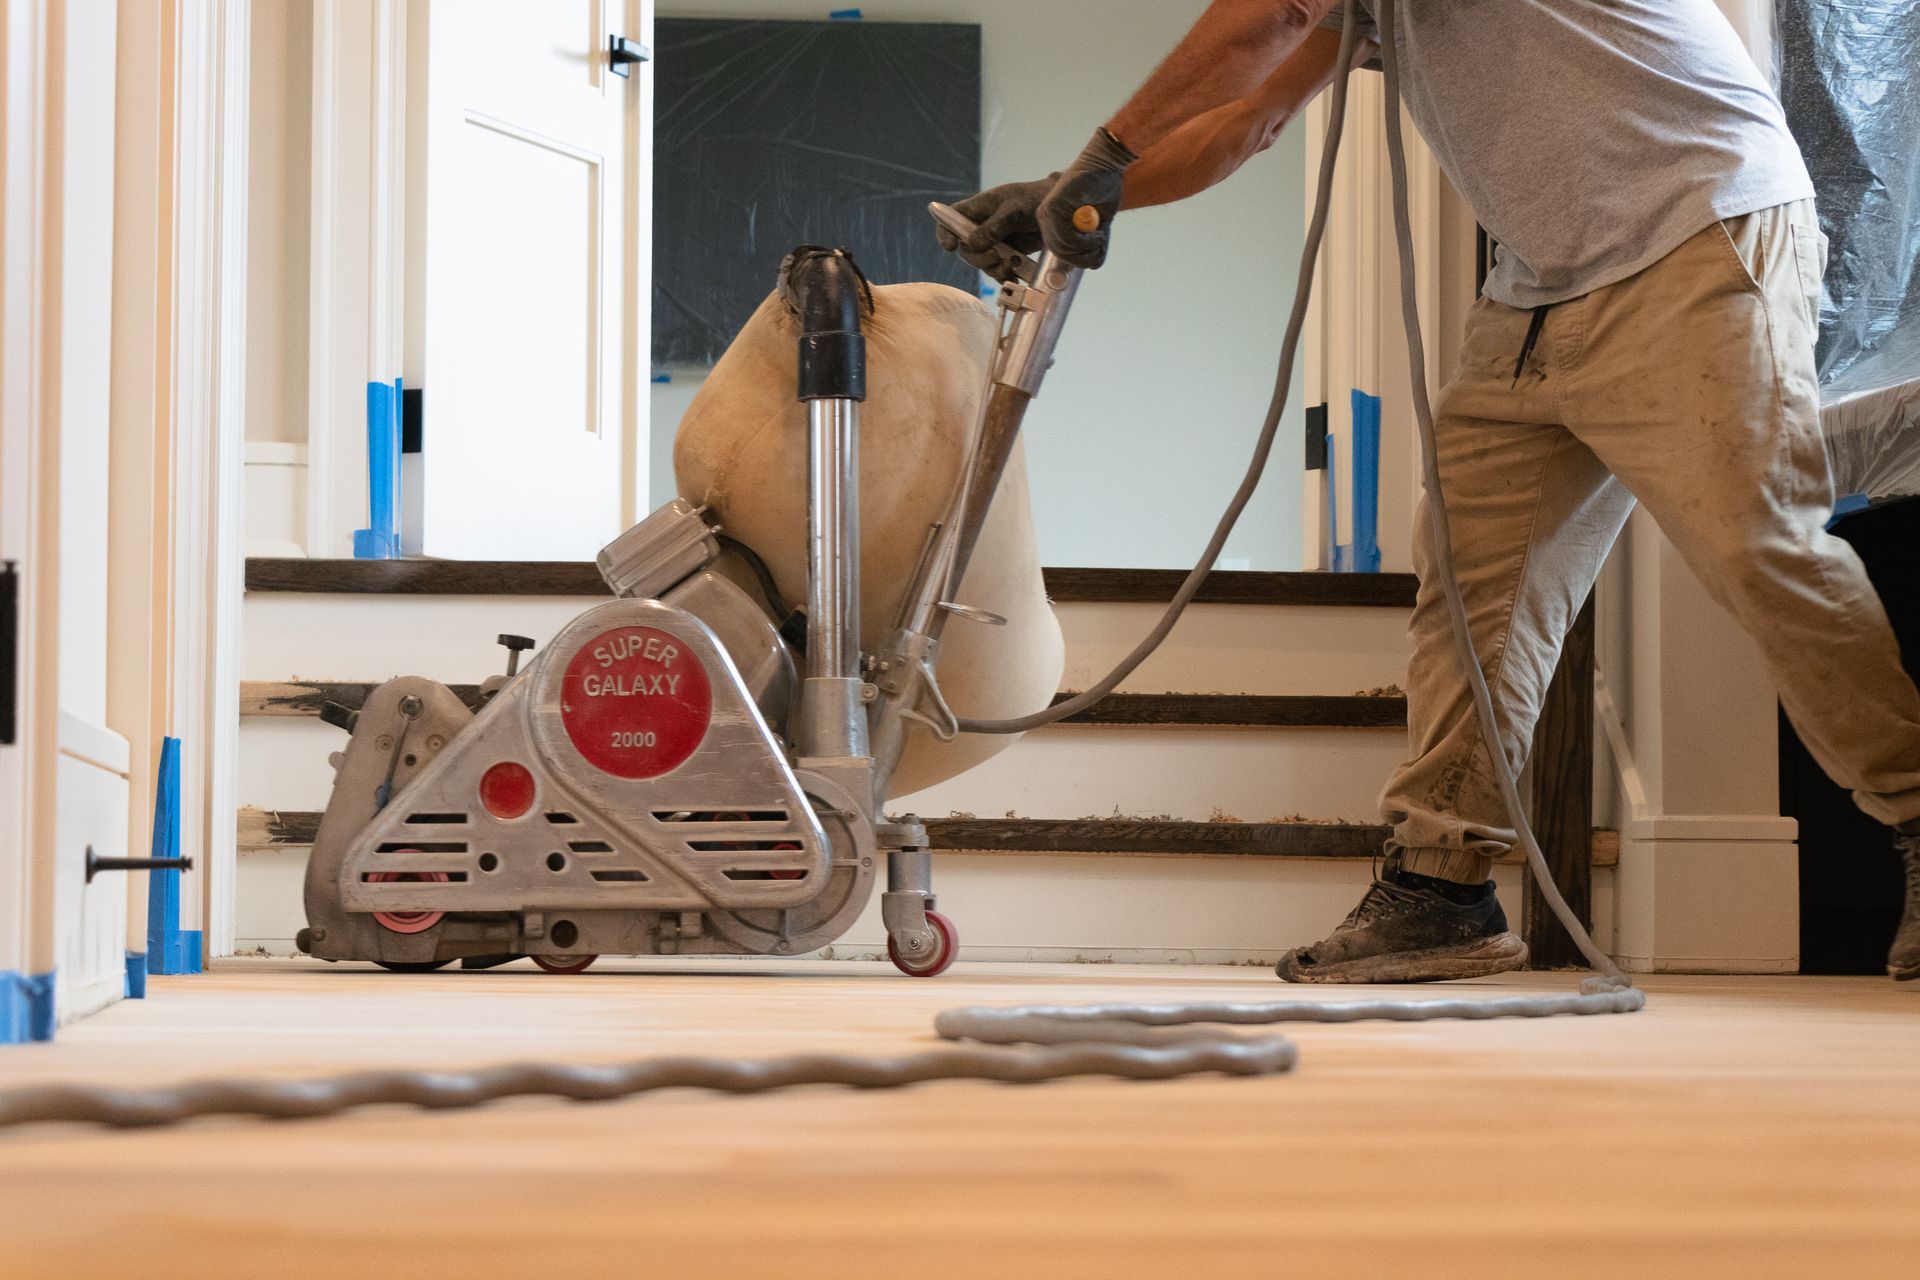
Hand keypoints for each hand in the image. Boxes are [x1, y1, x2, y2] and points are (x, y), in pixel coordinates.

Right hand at [934, 175, 1056, 277]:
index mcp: (979, 208)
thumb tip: (972, 244)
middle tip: (996, 257)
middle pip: (966, 249)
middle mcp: (983, 226)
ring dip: (994, 269)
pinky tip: (1015, 276)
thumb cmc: (1035, 199)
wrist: (1062, 211)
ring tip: (1012, 264)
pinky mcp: (1010, 255)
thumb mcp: (1014, 209)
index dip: (945, 233)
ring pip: (983, 263)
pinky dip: (1005, 277)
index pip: (951, 218)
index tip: (952, 247)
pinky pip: (999, 271)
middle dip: (978, 258)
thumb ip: (993, 227)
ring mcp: (996, 242)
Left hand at [1037, 128, 1136, 268]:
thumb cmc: (1102, 191)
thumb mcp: (1098, 225)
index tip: (1093, 257)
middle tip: (1099, 251)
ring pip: (1063, 248)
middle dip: (1082, 258)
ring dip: (1086, 249)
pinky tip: (1098, 233)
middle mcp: (1045, 218)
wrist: (1105, 166)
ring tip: (1100, 238)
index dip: (1077, 260)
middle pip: (1059, 253)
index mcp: (1052, 222)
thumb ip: (1092, 244)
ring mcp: (1047, 213)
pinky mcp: (1053, 208)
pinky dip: (1085, 241)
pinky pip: (1067, 237)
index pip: (1058, 251)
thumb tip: (1093, 265)